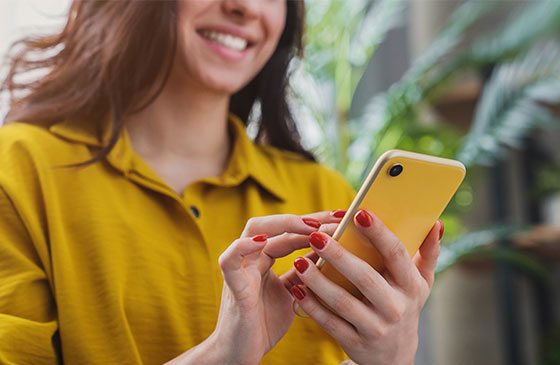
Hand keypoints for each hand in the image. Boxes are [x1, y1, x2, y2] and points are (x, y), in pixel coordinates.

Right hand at [168, 211, 343, 364]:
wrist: (240, 355)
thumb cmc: (264, 325)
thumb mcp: (292, 293)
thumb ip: (303, 272)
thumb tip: (329, 252)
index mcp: (265, 259)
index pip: (291, 231)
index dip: (316, 222)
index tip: (343, 218)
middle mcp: (252, 258)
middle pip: (275, 224)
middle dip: (306, 218)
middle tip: (336, 218)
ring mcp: (241, 269)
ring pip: (254, 230)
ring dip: (284, 224)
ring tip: (312, 226)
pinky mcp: (233, 287)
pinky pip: (230, 260)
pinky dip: (243, 247)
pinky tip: (262, 241)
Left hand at [291, 210, 442, 364]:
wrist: (394, 356)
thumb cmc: (404, 305)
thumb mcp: (421, 283)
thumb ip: (428, 253)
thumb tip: (435, 223)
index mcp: (411, 285)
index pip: (396, 254)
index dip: (379, 233)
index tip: (359, 213)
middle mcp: (395, 307)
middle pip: (365, 277)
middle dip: (339, 255)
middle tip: (316, 235)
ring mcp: (375, 327)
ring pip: (343, 302)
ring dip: (319, 281)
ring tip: (299, 261)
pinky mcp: (355, 342)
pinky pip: (330, 323)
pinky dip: (312, 306)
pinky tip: (296, 289)